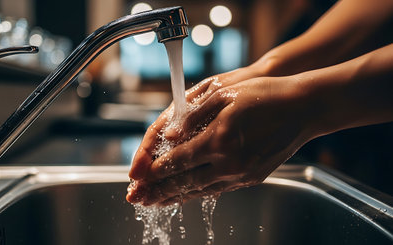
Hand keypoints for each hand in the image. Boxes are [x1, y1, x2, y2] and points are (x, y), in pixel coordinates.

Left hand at [127, 76, 313, 205]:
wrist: (304, 109)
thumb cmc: (265, 95)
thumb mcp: (225, 95)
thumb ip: (193, 116)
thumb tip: (169, 134)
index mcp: (219, 141)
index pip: (177, 161)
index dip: (154, 171)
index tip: (138, 178)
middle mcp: (229, 163)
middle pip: (184, 183)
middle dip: (157, 192)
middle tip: (137, 200)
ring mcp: (242, 174)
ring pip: (200, 191)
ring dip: (175, 198)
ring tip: (156, 204)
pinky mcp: (252, 178)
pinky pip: (218, 190)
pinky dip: (198, 194)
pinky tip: (188, 195)